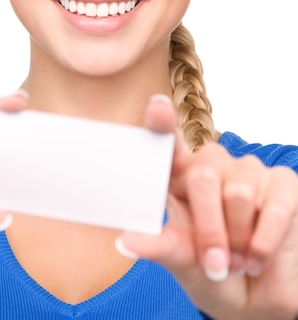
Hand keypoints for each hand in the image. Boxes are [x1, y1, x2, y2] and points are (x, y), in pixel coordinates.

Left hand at [117, 96, 297, 319]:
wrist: (258, 299)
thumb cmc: (214, 274)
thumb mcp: (184, 263)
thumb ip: (160, 247)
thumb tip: (125, 240)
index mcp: (181, 179)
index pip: (168, 145)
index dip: (163, 123)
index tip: (157, 108)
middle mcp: (213, 167)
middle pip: (203, 178)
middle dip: (209, 229)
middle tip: (215, 263)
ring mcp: (249, 172)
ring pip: (239, 193)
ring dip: (239, 240)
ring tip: (239, 260)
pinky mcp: (283, 184)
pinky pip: (273, 206)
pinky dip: (265, 241)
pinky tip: (260, 255)